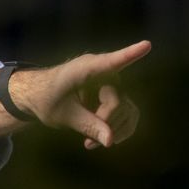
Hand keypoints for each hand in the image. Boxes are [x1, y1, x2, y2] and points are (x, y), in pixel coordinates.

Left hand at [14, 41, 149, 149]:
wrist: (42, 97)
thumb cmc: (47, 99)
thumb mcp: (63, 115)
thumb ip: (87, 125)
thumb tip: (110, 141)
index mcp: (86, 69)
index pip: (112, 62)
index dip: (131, 54)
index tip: (146, 45)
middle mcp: (106, 73)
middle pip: (117, 103)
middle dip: (105, 124)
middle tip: (87, 143)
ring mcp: (114, 85)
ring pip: (128, 111)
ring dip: (114, 130)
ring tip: (90, 143)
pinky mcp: (118, 96)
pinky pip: (130, 114)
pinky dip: (120, 130)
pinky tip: (105, 139)